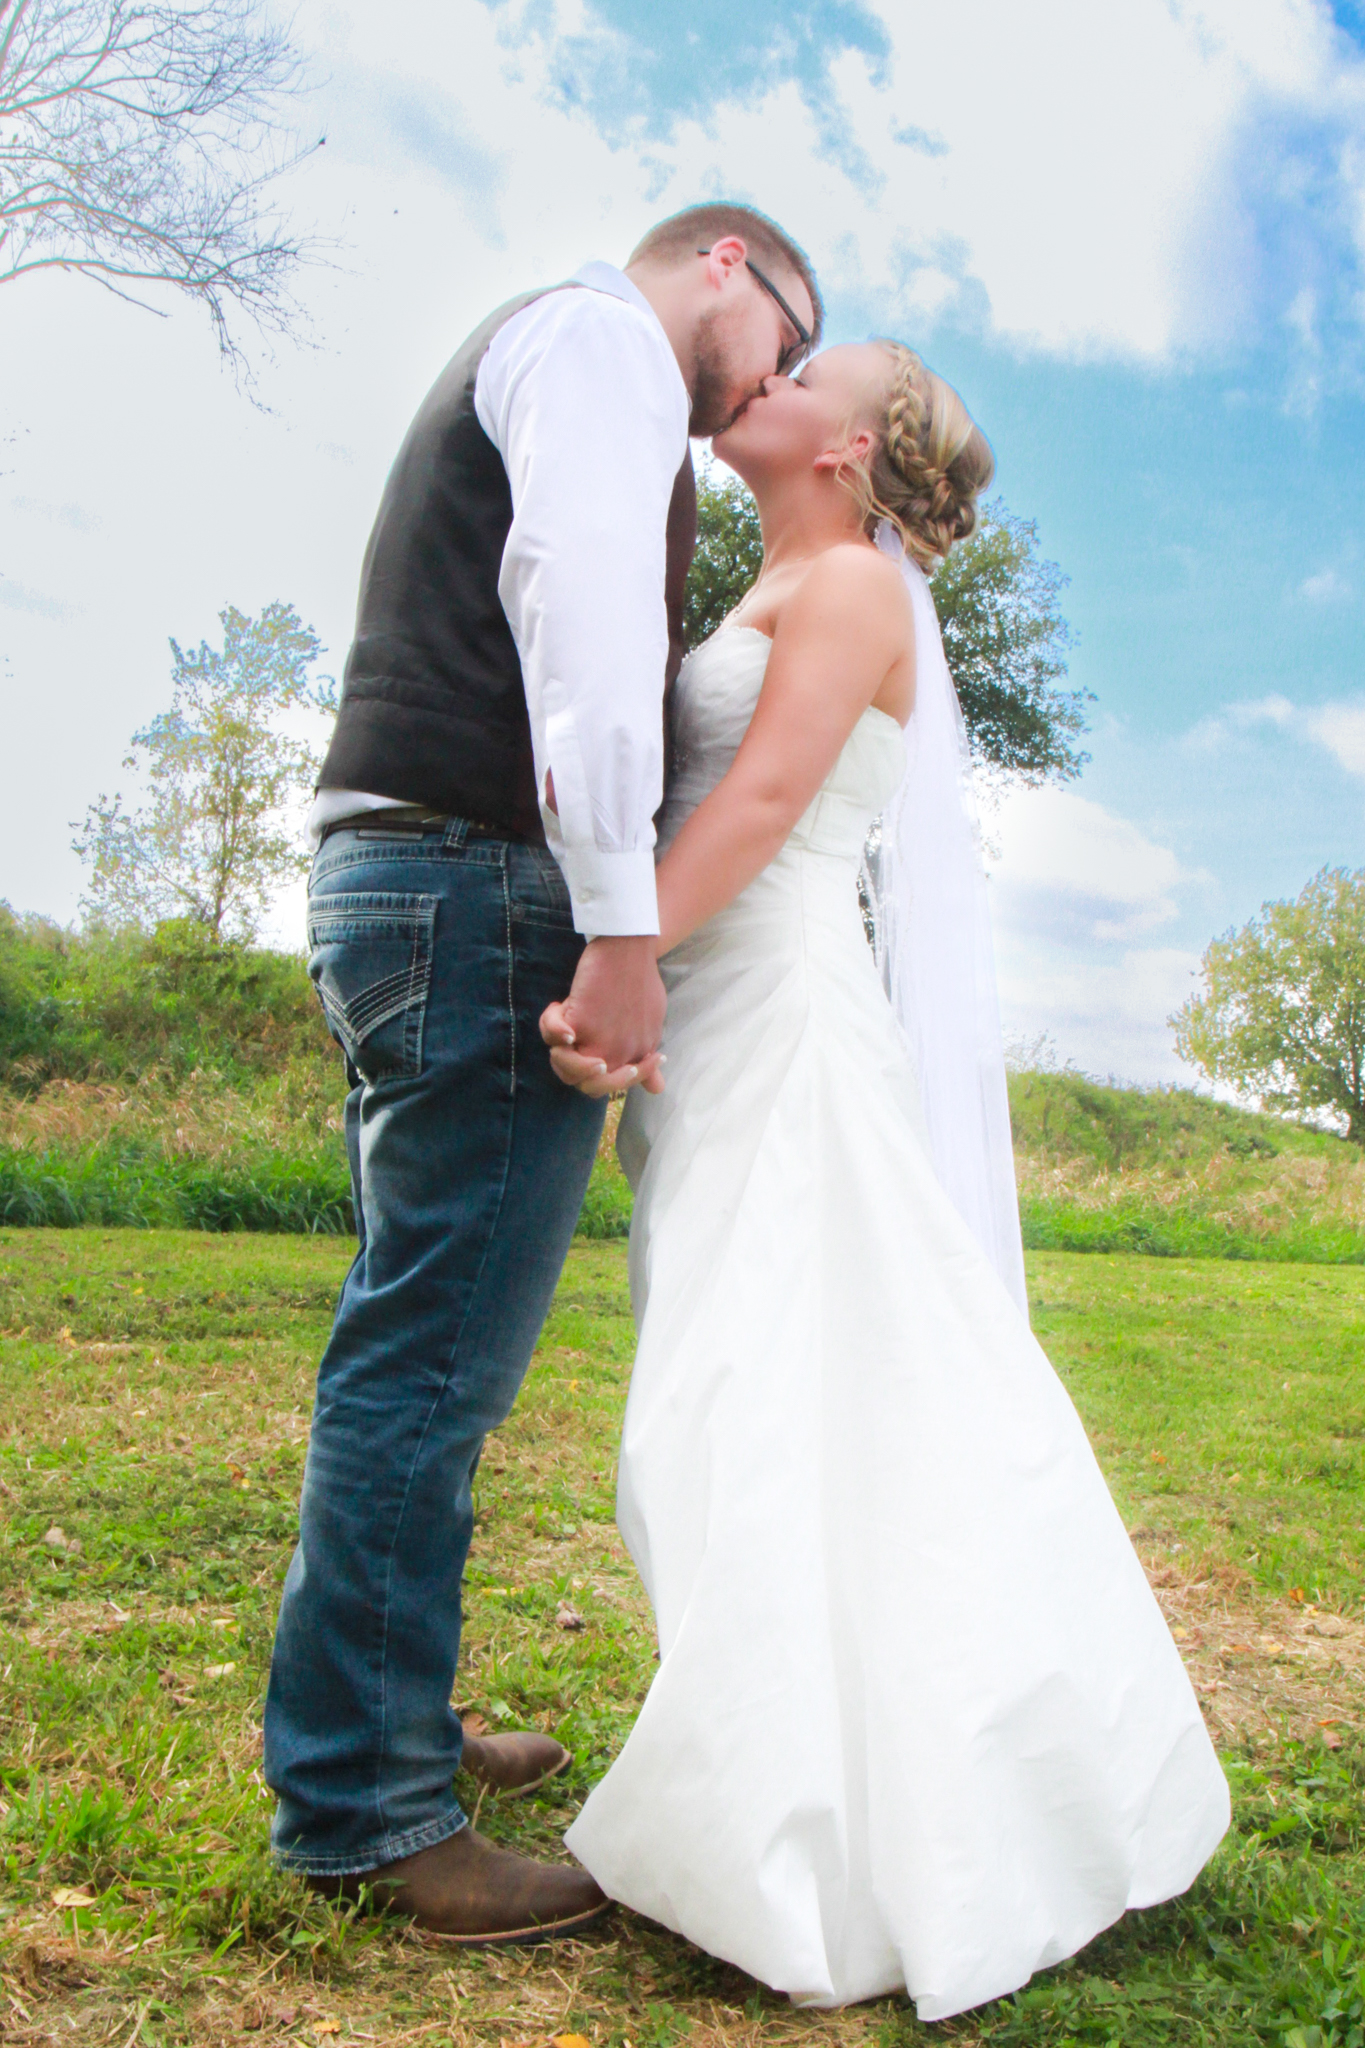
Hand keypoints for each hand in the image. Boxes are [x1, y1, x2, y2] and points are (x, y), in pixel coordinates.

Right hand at [539, 935, 666, 1095]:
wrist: (629, 951)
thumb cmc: (640, 982)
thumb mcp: (651, 1025)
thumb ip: (646, 1057)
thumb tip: (657, 1090)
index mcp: (634, 1056)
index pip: (609, 1087)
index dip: (595, 1076)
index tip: (592, 1049)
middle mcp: (618, 1054)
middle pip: (586, 1086)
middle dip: (574, 1064)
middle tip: (576, 1040)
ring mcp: (599, 1042)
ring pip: (564, 1067)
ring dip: (560, 1047)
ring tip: (569, 1025)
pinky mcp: (580, 1024)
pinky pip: (553, 1037)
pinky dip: (552, 1023)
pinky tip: (561, 1006)